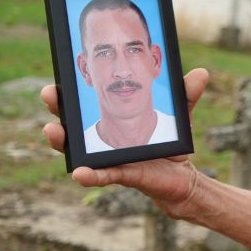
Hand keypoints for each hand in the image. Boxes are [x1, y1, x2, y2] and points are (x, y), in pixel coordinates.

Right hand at [40, 68, 210, 217]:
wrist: (183, 177)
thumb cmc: (170, 143)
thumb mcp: (180, 115)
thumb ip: (187, 95)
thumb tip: (201, 73)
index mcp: (110, 118)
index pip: (82, 103)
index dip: (68, 91)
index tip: (58, 77)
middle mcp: (101, 138)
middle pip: (70, 122)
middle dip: (57, 108)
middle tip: (50, 94)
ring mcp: (107, 158)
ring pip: (76, 150)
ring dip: (61, 141)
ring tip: (52, 130)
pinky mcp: (121, 175)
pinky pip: (102, 176)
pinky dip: (90, 176)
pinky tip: (80, 174)